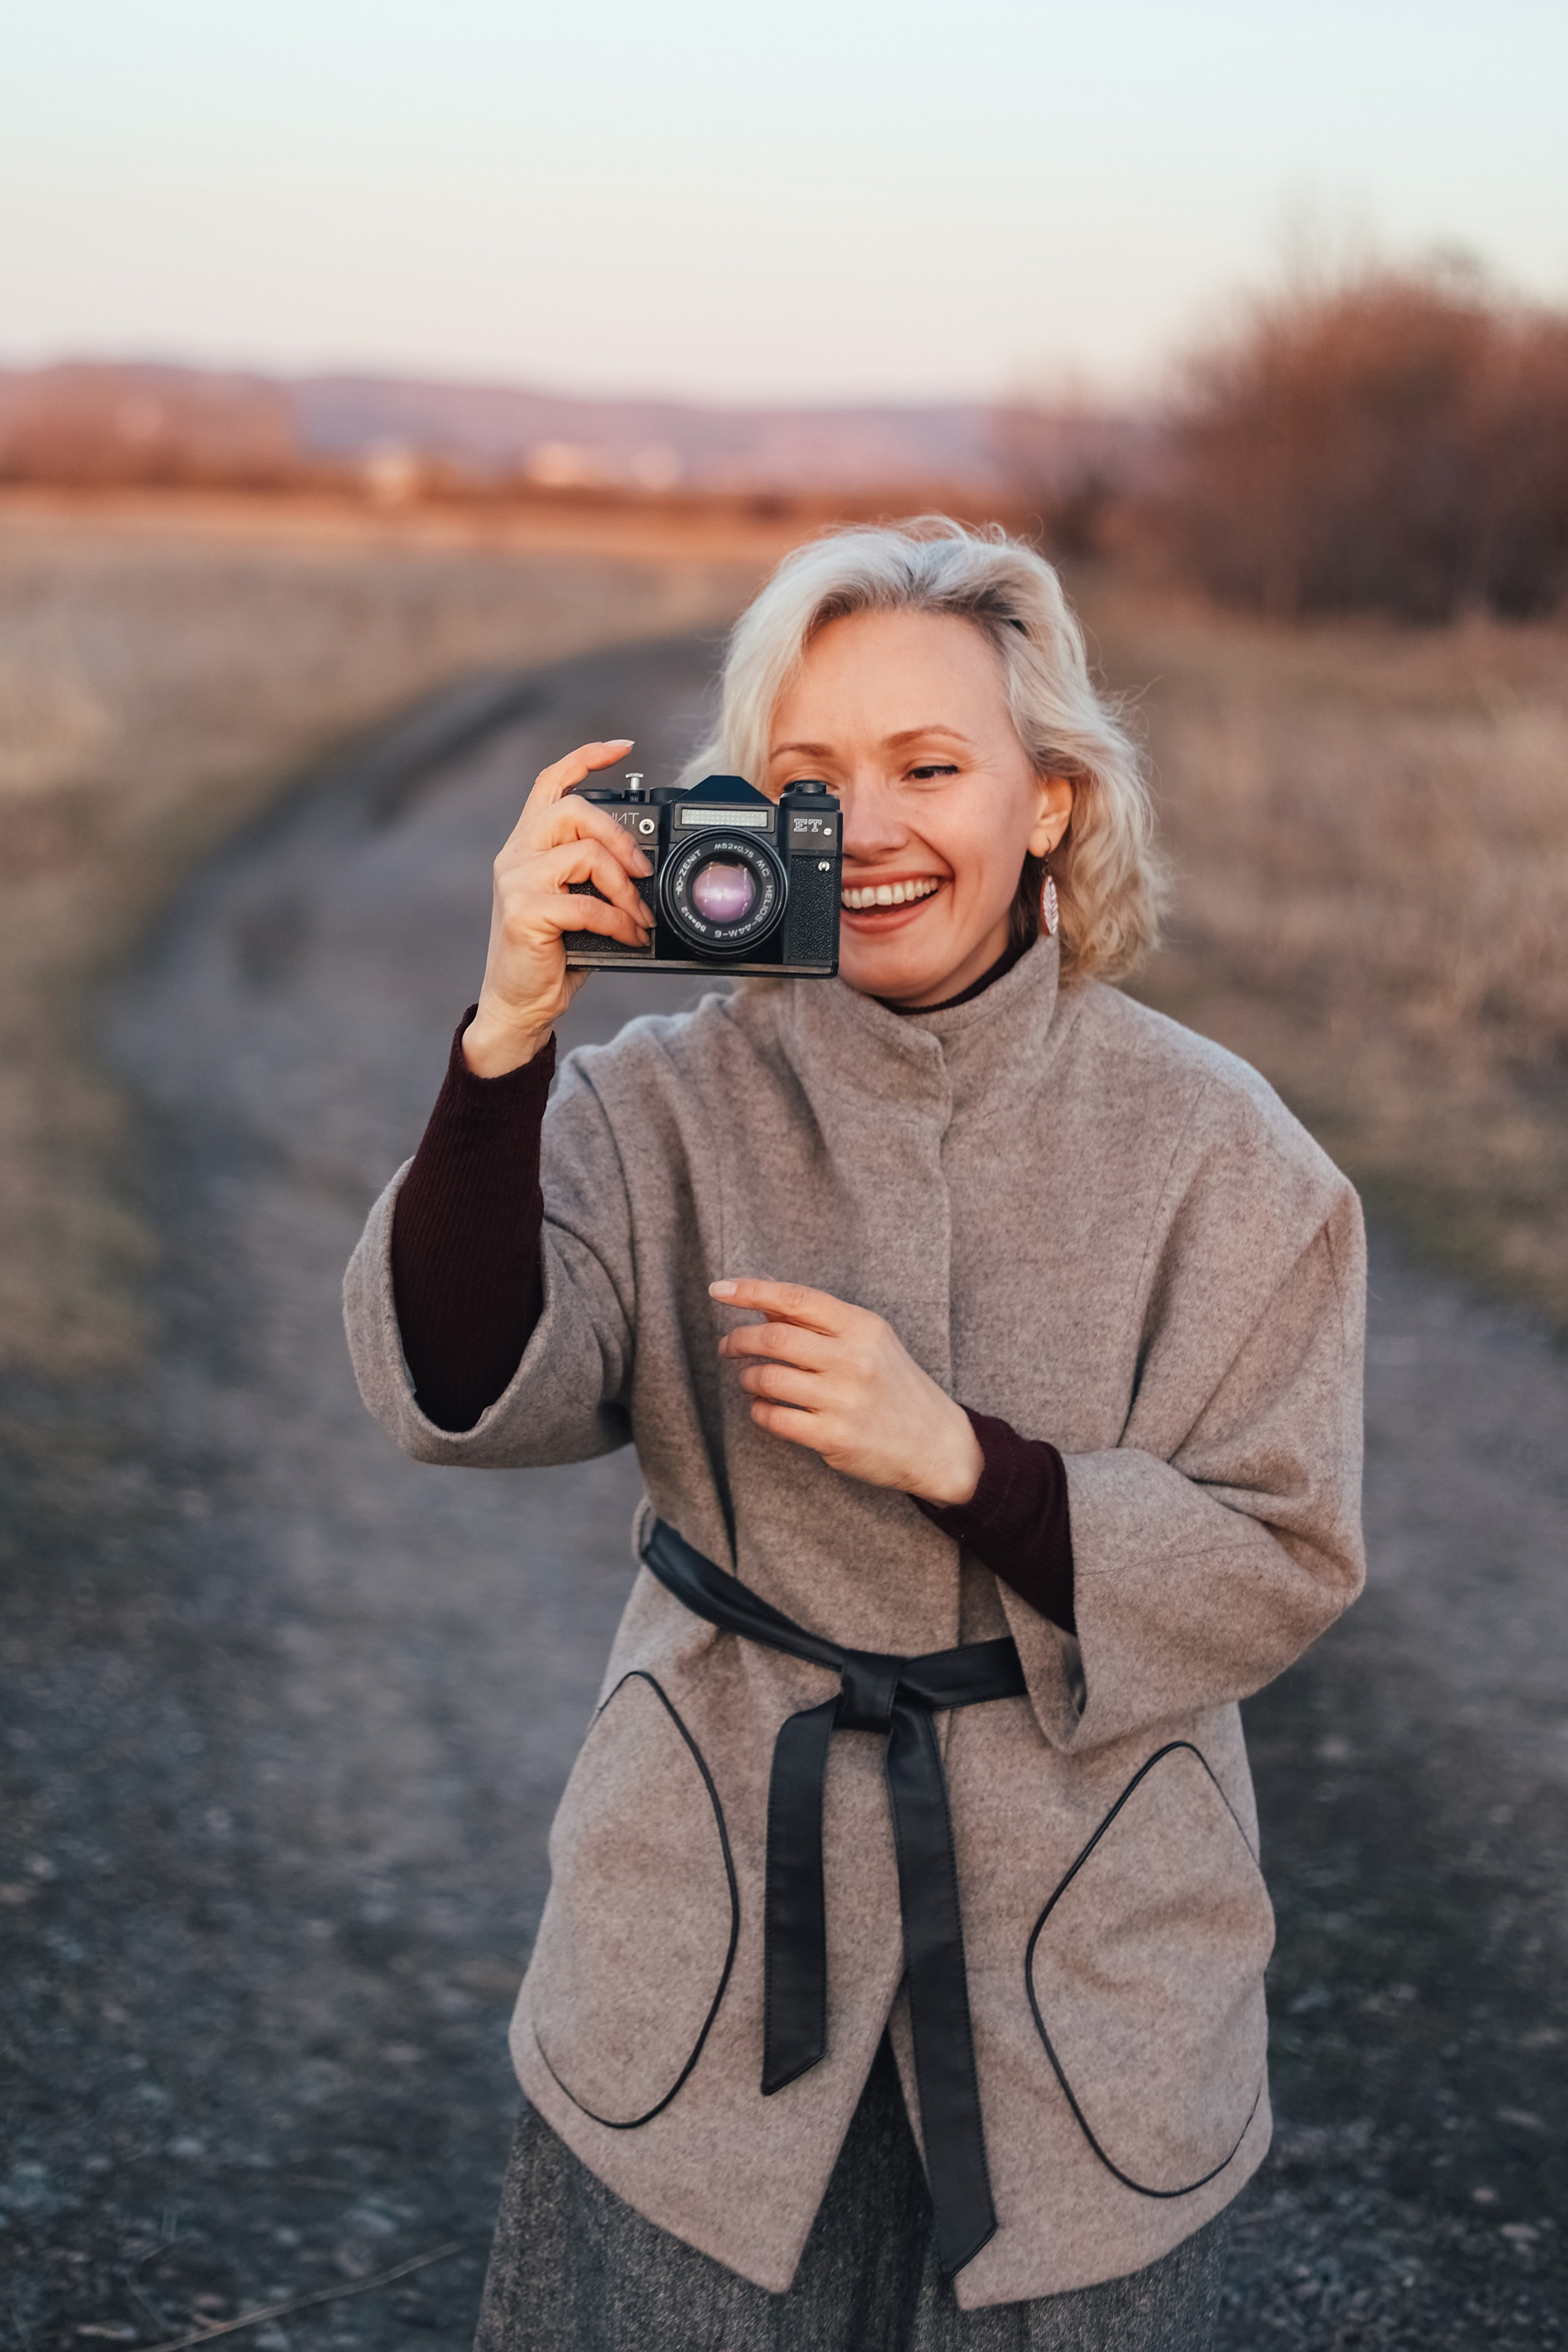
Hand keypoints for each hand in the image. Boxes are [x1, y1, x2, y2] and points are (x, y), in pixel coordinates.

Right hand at [463, 739, 654, 1074]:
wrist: (518, 1005)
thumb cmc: (550, 956)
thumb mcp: (574, 904)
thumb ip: (594, 875)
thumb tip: (644, 866)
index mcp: (527, 845)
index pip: (550, 783)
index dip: (586, 757)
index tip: (623, 746)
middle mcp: (515, 855)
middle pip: (573, 810)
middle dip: (620, 837)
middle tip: (643, 871)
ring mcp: (516, 881)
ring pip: (585, 854)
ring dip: (625, 887)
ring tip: (639, 916)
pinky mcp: (523, 912)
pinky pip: (587, 903)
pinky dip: (618, 920)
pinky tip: (628, 936)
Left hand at [712, 1278, 982, 1504]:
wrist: (937, 1444)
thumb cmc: (896, 1386)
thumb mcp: (869, 1342)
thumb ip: (820, 1323)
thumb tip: (765, 1303)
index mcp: (863, 1327)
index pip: (797, 1299)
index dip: (753, 1290)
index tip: (719, 1289)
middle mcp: (854, 1359)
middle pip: (775, 1337)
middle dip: (739, 1339)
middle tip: (728, 1345)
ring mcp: (844, 1400)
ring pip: (768, 1378)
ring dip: (748, 1377)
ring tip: (751, 1379)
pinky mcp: (833, 1438)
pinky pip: (774, 1418)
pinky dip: (759, 1410)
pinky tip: (764, 1407)